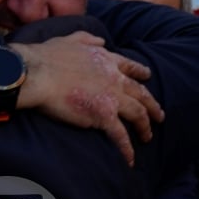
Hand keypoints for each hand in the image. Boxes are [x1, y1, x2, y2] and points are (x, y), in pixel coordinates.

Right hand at [15, 31, 163, 165]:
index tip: (148, 77)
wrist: (39, 73)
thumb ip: (88, 39)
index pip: (131, 67)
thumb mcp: (72, 39)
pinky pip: (120, 136)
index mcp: (106, 60)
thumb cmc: (48, 57)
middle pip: (141, 93)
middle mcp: (114, 78)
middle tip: (160, 115)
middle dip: (152, 105)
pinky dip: (127, 149)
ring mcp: (111, 98)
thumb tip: (101, 40)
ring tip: (148, 136)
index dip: (141, 73)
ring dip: (145, 127)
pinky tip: (130, 160)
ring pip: (138, 114)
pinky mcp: (103, 116)